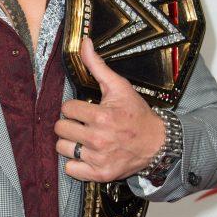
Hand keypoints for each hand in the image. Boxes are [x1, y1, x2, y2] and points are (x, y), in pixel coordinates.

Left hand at [54, 36, 164, 182]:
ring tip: (85, 139)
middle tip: (83, 124)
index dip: (75, 107)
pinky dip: (76, 164)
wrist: (157, 143)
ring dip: (71, 143)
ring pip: (62, 148)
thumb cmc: (136, 114)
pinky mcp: (100, 175)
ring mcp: (98, 159)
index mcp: (102, 117)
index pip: (67, 108)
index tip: (86, 110)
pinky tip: (87, 154)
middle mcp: (99, 139)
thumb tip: (84, 42)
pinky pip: (70, 170)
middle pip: (60, 128)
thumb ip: (97, 66)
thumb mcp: (119, 87)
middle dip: (70, 124)